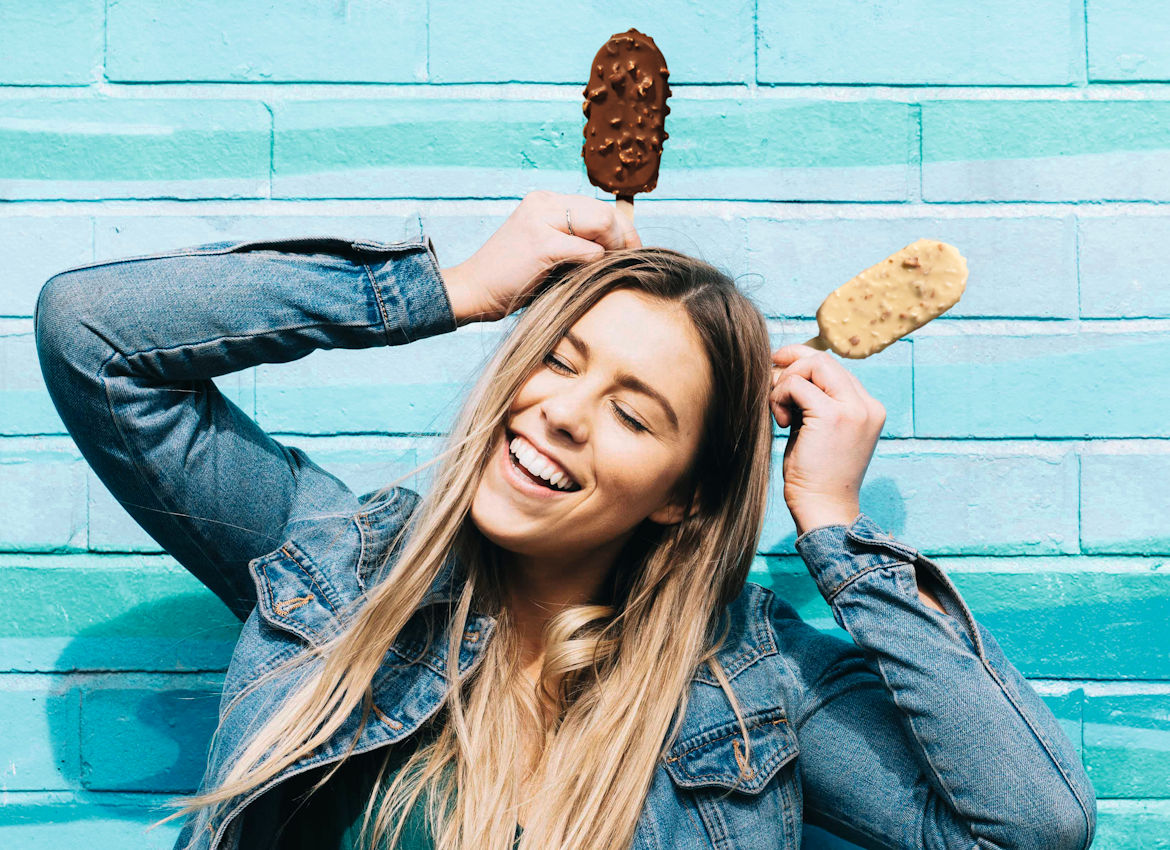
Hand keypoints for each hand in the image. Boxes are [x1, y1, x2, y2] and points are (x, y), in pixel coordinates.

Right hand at [440, 190, 641, 323]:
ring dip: (613, 249)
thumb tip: (619, 245)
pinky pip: (588, 250)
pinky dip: (594, 264)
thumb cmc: (512, 278)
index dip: (622, 228)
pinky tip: (586, 276)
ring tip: (610, 269)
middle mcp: (542, 202)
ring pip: (602, 224)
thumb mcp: (546, 247)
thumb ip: (574, 239)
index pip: (598, 205)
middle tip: (629, 261)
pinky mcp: (541, 243)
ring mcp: (540, 220)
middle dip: (625, 238)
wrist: (473, 290)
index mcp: (544, 200)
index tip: (630, 251)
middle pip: (605, 211)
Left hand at [770, 345, 884, 534]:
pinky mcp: (833, 416)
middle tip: (771, 385)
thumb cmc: (815, 475)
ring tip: (781, 414)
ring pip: (813, 364)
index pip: (834, 367)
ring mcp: (854, 409)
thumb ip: (814, 400)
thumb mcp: (819, 430)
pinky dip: (780, 397)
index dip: (803, 363)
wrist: (823, 509)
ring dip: (785, 384)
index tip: (780, 373)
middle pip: (824, 359)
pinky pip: (796, 385)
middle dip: (791, 365)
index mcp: (868, 408)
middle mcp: (867, 405)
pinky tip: (783, 422)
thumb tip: (786, 367)